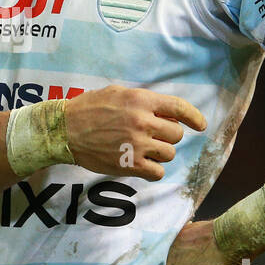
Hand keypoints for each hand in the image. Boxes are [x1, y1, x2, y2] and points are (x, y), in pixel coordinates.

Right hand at [63, 86, 205, 180]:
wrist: (64, 129)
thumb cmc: (88, 108)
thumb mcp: (117, 93)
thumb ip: (142, 100)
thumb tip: (165, 111)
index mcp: (141, 100)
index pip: (179, 108)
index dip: (194, 117)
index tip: (200, 125)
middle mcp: (142, 122)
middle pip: (176, 134)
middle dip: (168, 136)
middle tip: (153, 136)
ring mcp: (137, 145)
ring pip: (169, 154)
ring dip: (161, 153)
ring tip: (144, 149)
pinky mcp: (129, 165)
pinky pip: (158, 172)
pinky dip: (154, 170)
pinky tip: (143, 164)